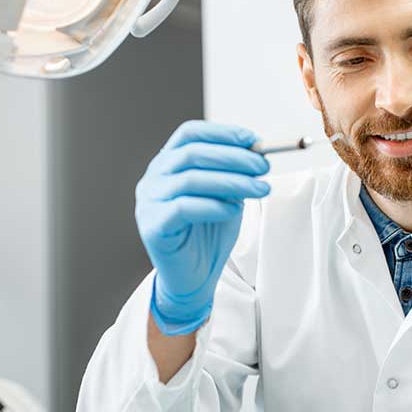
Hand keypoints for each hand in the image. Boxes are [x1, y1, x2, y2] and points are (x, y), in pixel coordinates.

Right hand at [135, 121, 270, 334]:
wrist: (193, 278)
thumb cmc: (207, 235)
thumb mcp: (226, 196)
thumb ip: (234, 174)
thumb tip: (258, 152)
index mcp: (168, 164)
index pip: (190, 134)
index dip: (222, 133)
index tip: (253, 140)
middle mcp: (153, 178)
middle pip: (191, 154)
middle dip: (233, 157)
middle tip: (262, 166)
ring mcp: (149, 202)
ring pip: (190, 179)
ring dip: (232, 181)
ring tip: (260, 189)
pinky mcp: (153, 226)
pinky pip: (184, 208)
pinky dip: (214, 206)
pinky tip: (234, 210)